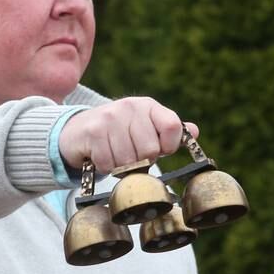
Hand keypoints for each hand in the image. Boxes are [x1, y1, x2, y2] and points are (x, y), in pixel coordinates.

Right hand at [59, 97, 198, 173]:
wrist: (79, 130)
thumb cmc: (120, 133)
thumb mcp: (146, 128)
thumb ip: (169, 131)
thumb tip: (195, 131)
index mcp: (149, 106)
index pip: (173, 127)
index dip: (168, 146)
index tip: (158, 150)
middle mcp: (131, 107)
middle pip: (150, 151)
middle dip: (142, 161)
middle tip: (131, 156)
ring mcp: (111, 117)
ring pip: (129, 160)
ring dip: (122, 167)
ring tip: (116, 156)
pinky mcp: (93, 131)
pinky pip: (109, 164)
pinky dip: (106, 167)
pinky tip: (102, 156)